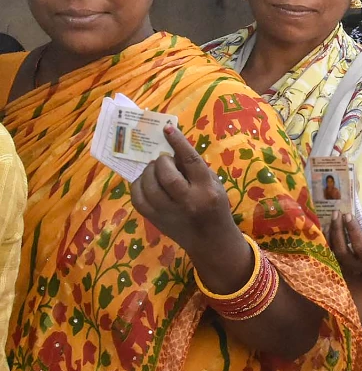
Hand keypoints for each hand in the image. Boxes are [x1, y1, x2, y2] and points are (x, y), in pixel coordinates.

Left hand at [131, 125, 243, 264]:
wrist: (211, 241)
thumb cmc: (216, 207)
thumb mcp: (215, 185)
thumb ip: (196, 169)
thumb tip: (172, 149)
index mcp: (207, 190)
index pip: (192, 162)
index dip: (178, 143)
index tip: (167, 129)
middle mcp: (188, 202)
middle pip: (166, 175)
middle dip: (161, 162)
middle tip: (164, 160)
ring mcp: (169, 213)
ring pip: (149, 187)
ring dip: (148, 172)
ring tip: (154, 169)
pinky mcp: (155, 220)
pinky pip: (138, 199)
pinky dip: (137, 185)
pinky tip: (145, 182)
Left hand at [327, 214, 361, 275]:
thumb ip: (361, 226)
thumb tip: (347, 214)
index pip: (360, 245)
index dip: (353, 230)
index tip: (348, 215)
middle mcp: (356, 265)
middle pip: (342, 250)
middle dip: (337, 230)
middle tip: (336, 213)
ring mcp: (344, 266)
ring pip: (332, 251)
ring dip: (329, 233)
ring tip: (331, 217)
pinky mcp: (336, 263)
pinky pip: (327, 250)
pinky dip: (326, 237)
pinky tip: (327, 225)